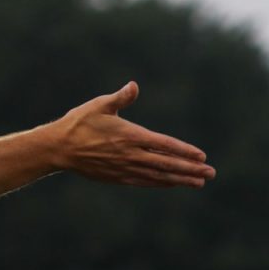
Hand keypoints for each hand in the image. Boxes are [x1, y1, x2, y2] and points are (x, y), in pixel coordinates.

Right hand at [51, 81, 214, 187]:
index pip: (164, 145)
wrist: (58, 148)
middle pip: (166, 164)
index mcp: (129, 136)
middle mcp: (130, 155)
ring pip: (158, 176)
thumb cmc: (78, 123)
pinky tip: (172, 183)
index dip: (184, 151)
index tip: (202, 156)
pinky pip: (144, 182)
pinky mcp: (117, 177)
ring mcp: (124, 168)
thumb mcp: (99, 106)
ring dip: (180, 179)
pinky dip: (161, 183)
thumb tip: (134, 86)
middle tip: (210, 173)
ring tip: (198, 181)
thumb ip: (120, 98)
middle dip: (190, 169)